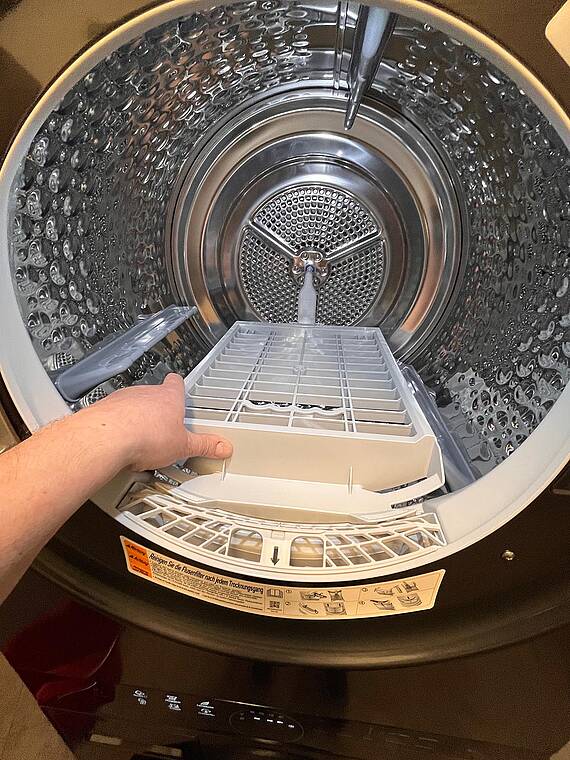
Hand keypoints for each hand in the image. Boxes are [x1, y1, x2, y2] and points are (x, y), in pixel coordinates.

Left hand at [86, 373, 232, 471]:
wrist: (108, 438)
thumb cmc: (145, 435)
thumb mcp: (183, 446)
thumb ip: (204, 446)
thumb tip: (222, 446)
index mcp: (168, 397)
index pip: (176, 383)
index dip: (178, 386)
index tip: (180, 390)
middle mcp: (144, 393)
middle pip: (154, 396)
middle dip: (158, 412)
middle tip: (163, 430)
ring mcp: (122, 400)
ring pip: (132, 406)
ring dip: (136, 420)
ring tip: (141, 444)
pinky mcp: (103, 410)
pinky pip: (112, 417)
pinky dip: (116, 428)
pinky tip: (120, 446)